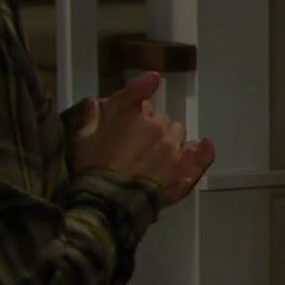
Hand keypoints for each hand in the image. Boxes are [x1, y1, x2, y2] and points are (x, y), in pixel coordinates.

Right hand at [72, 72, 215, 205]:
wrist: (105, 205)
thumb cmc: (89, 170)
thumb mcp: (81, 139)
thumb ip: (91, 117)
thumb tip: (95, 102)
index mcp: (128, 113)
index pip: (138, 93)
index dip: (143, 87)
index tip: (153, 79)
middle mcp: (156, 126)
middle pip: (158, 119)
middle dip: (148, 128)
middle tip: (133, 147)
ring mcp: (173, 149)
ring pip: (177, 135)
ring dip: (169, 141)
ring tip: (154, 158)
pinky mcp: (183, 172)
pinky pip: (201, 156)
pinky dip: (203, 151)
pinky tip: (203, 146)